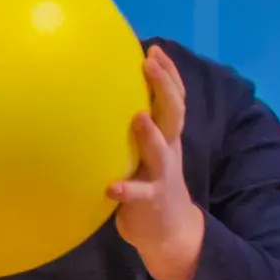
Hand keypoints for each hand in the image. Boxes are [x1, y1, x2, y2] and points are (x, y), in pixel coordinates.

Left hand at [112, 44, 204, 279]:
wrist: (169, 230)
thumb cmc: (149, 183)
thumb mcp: (147, 153)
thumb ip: (136, 129)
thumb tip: (106, 100)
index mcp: (167, 137)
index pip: (173, 99)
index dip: (168, 74)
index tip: (153, 49)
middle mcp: (168, 151)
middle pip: (173, 114)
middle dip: (165, 87)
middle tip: (150, 63)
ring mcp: (160, 176)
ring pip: (160, 152)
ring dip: (150, 135)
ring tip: (137, 117)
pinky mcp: (149, 202)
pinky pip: (138, 195)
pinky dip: (125, 189)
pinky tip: (110, 187)